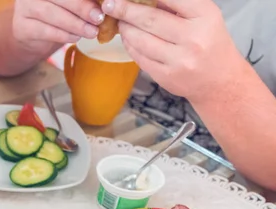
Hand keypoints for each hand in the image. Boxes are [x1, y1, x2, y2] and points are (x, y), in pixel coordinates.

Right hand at [13, 0, 102, 46]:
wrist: (29, 33)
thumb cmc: (55, 12)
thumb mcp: (68, 1)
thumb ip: (82, 0)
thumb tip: (105, 1)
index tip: (103, 2)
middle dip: (81, 7)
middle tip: (98, 17)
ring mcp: (24, 7)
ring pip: (53, 15)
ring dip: (75, 24)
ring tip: (91, 32)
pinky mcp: (22, 27)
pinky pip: (46, 31)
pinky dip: (63, 35)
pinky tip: (76, 38)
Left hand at [103, 0, 243, 101]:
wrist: (219, 80)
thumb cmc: (209, 42)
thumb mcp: (203, 16)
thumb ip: (178, 5)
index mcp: (204, 15)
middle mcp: (192, 37)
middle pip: (150, 20)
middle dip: (126, 11)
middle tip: (110, 5)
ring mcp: (178, 59)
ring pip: (141, 41)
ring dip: (125, 29)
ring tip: (118, 21)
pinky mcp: (166, 76)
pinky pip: (141, 58)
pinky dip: (130, 46)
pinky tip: (127, 38)